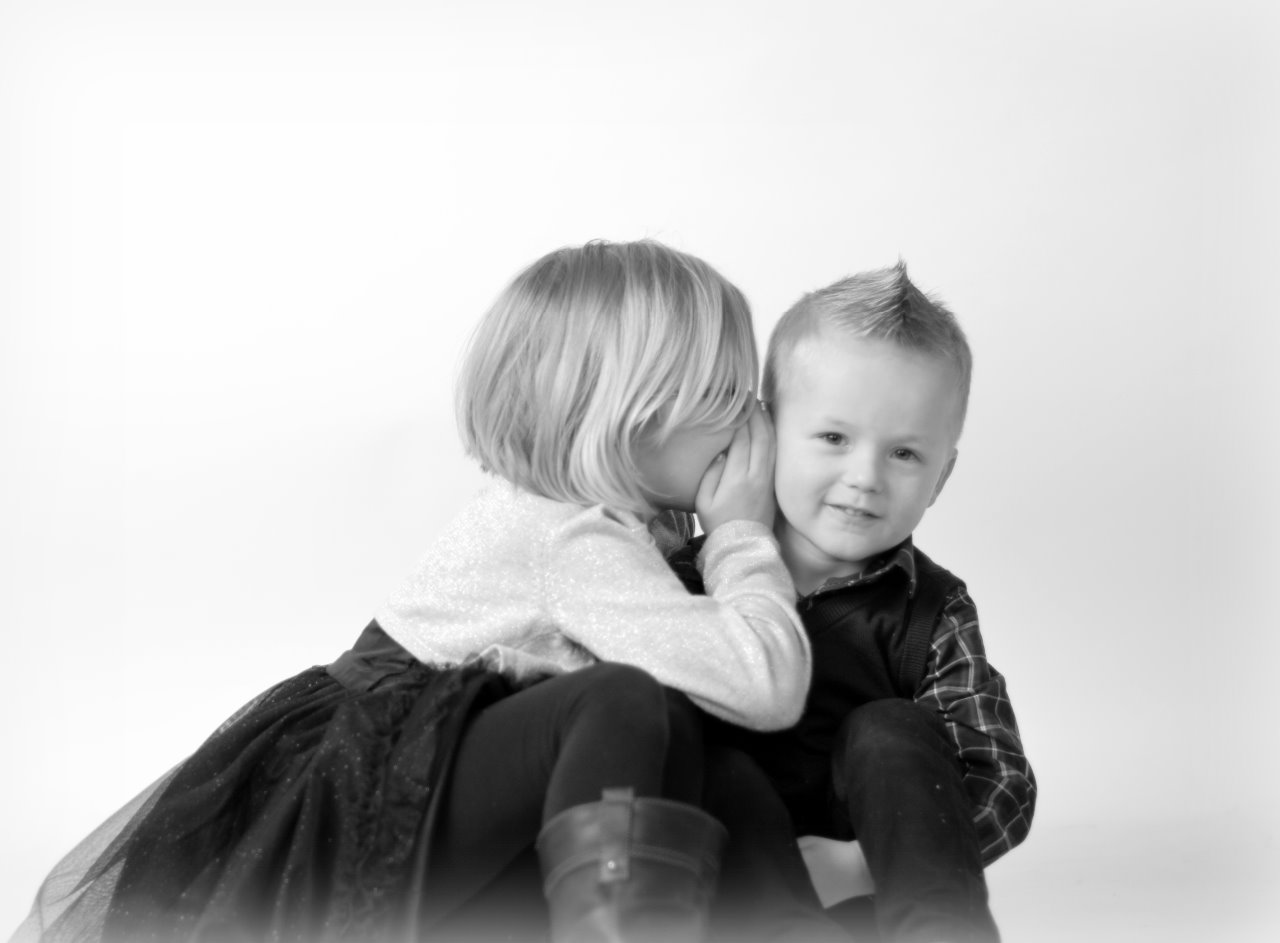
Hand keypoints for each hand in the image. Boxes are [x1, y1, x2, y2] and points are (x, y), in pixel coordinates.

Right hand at [695, 401, 775, 532]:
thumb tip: (721, 451)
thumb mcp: (704, 500)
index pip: (741, 438)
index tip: (734, 401)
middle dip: (755, 413)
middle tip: (747, 396)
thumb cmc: (719, 522)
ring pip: (771, 442)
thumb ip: (711, 473)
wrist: (744, 545)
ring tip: (760, 404)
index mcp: (737, 477)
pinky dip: (774, 436)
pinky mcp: (773, 483)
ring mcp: (768, 479)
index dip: (739, 417)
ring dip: (766, 421)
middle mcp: (756, 475)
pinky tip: (770, 425)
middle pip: (760, 436)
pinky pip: (776, 453)